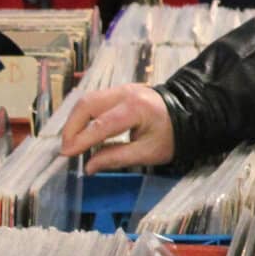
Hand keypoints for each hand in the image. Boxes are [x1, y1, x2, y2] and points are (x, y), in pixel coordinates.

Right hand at [59, 85, 176, 170]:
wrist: (188, 114)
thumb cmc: (172, 136)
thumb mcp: (148, 153)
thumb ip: (117, 158)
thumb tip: (89, 166)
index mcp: (136, 109)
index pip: (101, 125)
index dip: (81, 140)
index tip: (66, 154)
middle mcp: (125, 93)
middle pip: (87, 105)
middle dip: (71, 127)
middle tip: (66, 149)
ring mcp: (121, 88)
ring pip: (87, 100)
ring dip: (75, 121)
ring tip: (71, 142)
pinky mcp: (119, 91)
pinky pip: (94, 100)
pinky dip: (84, 116)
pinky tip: (81, 131)